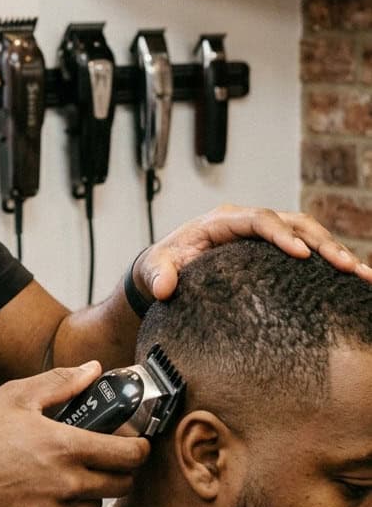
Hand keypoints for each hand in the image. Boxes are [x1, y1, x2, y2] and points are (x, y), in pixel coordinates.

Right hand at [0, 361, 149, 506]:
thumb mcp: (16, 396)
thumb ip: (61, 383)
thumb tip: (93, 371)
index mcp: (66, 447)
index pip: (128, 456)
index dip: (140, 449)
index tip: (138, 444)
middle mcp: (66, 484)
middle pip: (121, 486)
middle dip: (121, 471)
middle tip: (106, 458)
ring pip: (93, 506)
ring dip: (90, 491)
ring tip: (67, 472)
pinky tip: (42, 491)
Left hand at [132, 204, 371, 303]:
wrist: (167, 268)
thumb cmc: (164, 265)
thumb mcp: (154, 269)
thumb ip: (158, 275)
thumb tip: (164, 286)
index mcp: (224, 221)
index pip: (259, 220)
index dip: (280, 234)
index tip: (300, 253)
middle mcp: (251, 222)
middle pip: (295, 223)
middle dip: (323, 243)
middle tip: (347, 267)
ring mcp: (267, 235)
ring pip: (310, 234)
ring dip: (337, 252)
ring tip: (362, 275)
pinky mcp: (277, 251)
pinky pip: (310, 251)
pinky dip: (333, 264)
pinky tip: (356, 282)